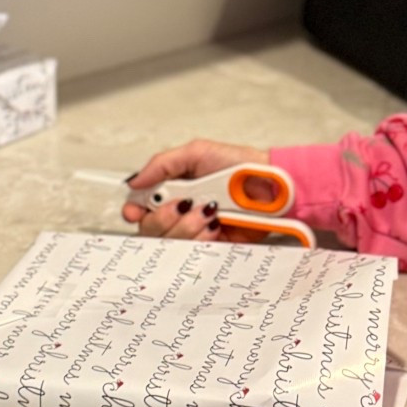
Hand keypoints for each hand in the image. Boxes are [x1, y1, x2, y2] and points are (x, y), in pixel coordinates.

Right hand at [123, 135, 269, 240]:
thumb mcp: (197, 152)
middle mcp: (180, 213)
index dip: (134, 211)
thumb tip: (134, 182)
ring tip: (209, 211)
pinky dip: (203, 239)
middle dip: (164, 218)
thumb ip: (162, 164)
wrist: (272, 185)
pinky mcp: (212, 247)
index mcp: (173, 190)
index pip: (141, 207)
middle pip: (150, 229)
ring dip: (187, 227)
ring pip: (170, 244)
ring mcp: (196, 232)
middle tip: (185, 203)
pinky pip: (194, 254)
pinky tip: (217, 226)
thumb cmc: (239, 165)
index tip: (135, 212)